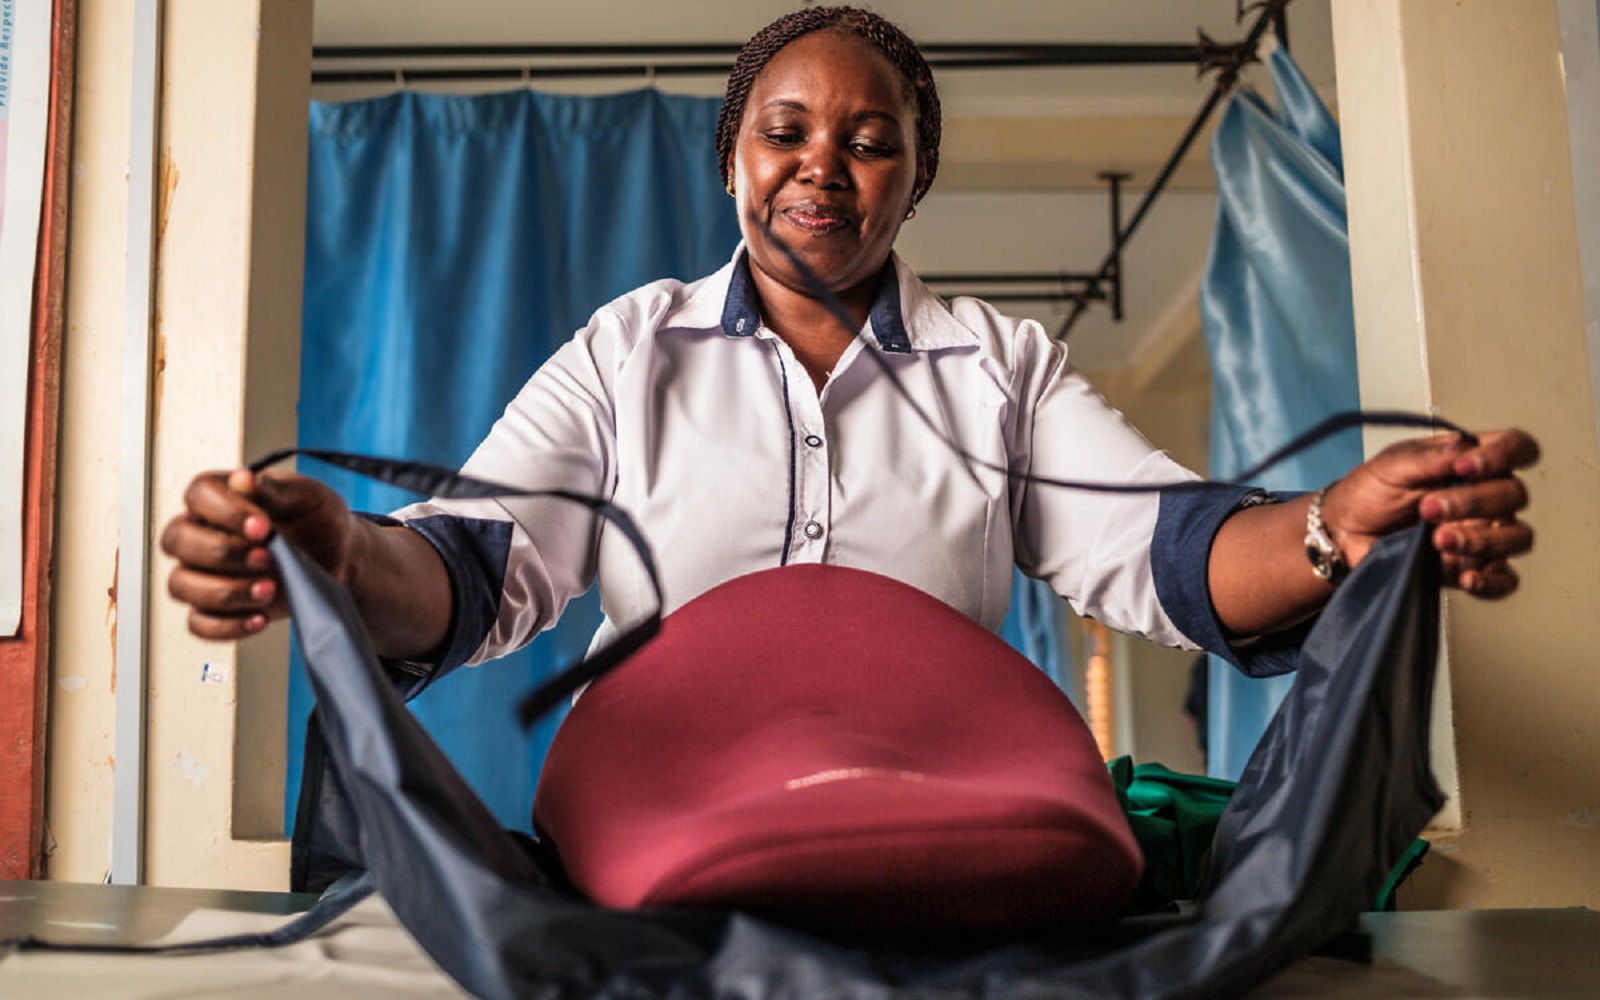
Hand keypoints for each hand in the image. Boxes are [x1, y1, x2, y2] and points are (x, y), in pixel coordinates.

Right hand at [160, 468, 356, 638]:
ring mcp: (203, 573)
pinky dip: (227, 626)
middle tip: (266, 557)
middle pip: (176, 540)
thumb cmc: (318, 520)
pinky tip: (260, 618)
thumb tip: (243, 479)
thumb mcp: (307, 496)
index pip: (198, 495)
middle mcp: (201, 533)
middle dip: (221, 552)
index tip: (263, 527)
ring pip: (181, 584)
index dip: (225, 512)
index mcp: (219, 498)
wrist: (339, 558)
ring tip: (270, 589)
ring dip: (225, 591)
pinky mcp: (216, 608)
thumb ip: (275, 489)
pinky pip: (199, 623)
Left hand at [1320, 429, 1538, 597]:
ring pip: (1517, 537)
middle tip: (1428, 508)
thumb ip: (1430, 457)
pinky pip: (1503, 580)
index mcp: (1471, 462)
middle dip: (1473, 501)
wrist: (1342, 533)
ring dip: (1483, 539)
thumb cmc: (1368, 493)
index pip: (1516, 448)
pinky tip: (1467, 576)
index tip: (1466, 467)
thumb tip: (1463, 446)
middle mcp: (1485, 497)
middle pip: (1514, 495)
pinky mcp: (1471, 567)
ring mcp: (1482, 533)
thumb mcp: (1392, 465)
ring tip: (1439, 539)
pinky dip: (1492, 581)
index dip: (1504, 454)